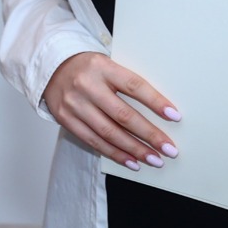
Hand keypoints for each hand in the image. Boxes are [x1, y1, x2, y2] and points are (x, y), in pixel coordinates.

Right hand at [41, 52, 179, 170]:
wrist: (52, 67)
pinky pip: (93, 141)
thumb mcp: (107, 66)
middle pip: (123, 115)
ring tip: (155, 160)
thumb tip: (160, 112)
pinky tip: (132, 161)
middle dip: (149, 135)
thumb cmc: (89, 68)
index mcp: (101, 67)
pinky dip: (115, 154)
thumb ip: (127, 84)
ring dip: (135, 149)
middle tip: (169, 149)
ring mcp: (74, 103)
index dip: (155, 102)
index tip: (175, 117)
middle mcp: (86, 85)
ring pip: (109, 132)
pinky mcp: (65, 118)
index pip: (133, 86)